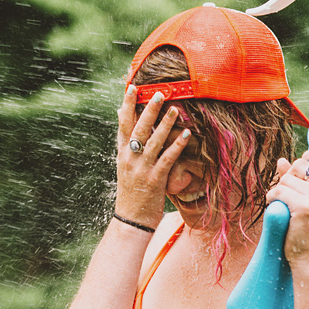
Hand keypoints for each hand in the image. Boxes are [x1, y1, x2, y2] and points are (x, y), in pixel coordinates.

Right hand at [115, 85, 190, 227]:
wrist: (130, 219)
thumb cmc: (131, 192)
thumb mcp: (125, 167)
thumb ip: (128, 148)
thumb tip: (129, 129)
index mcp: (122, 154)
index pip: (122, 125)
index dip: (126, 105)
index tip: (132, 88)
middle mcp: (129, 159)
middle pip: (138, 129)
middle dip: (148, 109)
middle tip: (159, 92)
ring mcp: (141, 169)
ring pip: (153, 141)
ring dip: (165, 124)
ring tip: (175, 108)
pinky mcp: (154, 180)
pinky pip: (167, 159)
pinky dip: (176, 145)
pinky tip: (186, 135)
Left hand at [265, 153, 308, 269]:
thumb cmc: (306, 227)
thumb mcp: (306, 199)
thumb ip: (295, 178)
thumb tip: (282, 161)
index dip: (305, 162)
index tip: (300, 174)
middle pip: (298, 165)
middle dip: (288, 179)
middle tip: (290, 197)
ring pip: (285, 180)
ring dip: (279, 192)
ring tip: (286, 207)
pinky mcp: (305, 206)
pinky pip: (279, 191)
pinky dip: (273, 200)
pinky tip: (279, 210)